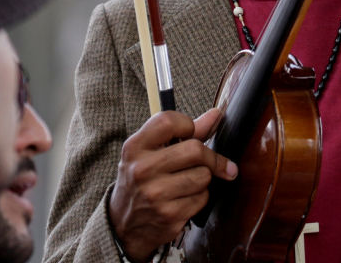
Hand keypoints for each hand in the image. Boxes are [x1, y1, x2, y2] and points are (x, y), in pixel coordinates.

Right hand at [108, 108, 235, 260]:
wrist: (124, 225)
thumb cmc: (143, 179)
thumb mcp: (151, 152)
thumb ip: (183, 132)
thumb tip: (216, 115)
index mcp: (134, 147)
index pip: (169, 121)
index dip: (188, 125)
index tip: (191, 133)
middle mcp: (142, 169)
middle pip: (195, 150)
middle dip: (208, 156)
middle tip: (208, 161)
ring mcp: (155, 194)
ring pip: (204, 175)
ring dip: (204, 178)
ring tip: (188, 181)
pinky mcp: (170, 215)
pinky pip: (203, 197)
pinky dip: (200, 197)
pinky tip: (185, 198)